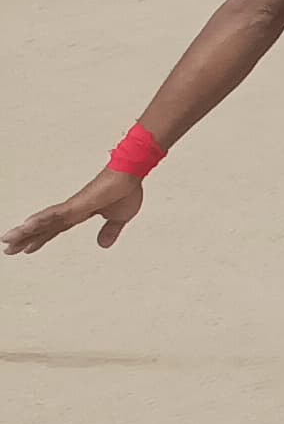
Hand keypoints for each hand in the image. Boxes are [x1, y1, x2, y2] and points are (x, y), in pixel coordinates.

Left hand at [6, 171, 146, 253]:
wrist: (131, 174)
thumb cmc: (126, 190)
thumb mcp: (119, 218)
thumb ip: (110, 230)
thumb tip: (103, 244)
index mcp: (79, 214)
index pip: (55, 229)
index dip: (40, 239)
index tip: (27, 248)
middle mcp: (71, 210)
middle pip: (43, 227)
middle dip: (25, 238)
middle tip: (8, 248)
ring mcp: (72, 206)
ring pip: (44, 222)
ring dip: (25, 231)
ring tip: (8, 239)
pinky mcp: (77, 204)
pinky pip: (55, 214)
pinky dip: (40, 220)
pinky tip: (27, 226)